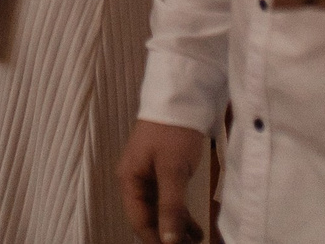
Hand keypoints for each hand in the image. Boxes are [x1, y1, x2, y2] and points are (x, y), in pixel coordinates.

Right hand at [119, 120, 207, 243]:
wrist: (183, 95)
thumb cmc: (173, 131)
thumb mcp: (173, 170)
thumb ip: (170, 207)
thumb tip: (167, 241)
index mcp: (130, 178)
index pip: (139, 219)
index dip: (155, 239)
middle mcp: (136, 179)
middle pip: (148, 216)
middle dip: (166, 236)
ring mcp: (150, 174)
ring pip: (160, 210)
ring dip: (176, 227)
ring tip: (195, 243)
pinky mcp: (165, 170)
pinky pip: (169, 199)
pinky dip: (180, 214)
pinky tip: (194, 229)